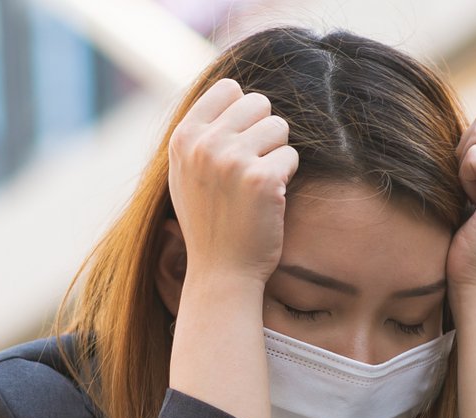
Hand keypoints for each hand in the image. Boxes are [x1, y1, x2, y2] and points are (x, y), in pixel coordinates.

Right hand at [166, 77, 298, 289]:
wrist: (221, 270)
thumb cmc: (209, 219)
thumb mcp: (186, 171)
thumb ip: (201, 131)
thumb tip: (232, 90)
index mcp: (183, 137)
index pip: (229, 88)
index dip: (242, 113)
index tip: (237, 143)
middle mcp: (203, 144)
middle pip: (258, 102)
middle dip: (263, 131)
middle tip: (250, 167)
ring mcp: (231, 160)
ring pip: (279, 127)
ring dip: (276, 154)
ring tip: (255, 185)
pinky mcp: (261, 179)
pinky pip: (292, 155)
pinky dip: (286, 177)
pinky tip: (267, 201)